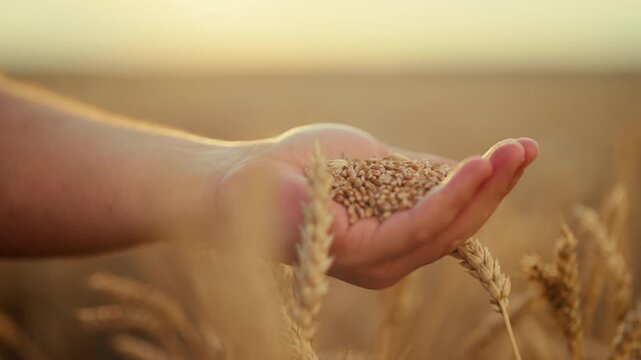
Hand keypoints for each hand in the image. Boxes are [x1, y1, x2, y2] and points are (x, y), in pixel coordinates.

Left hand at [217, 124, 537, 288]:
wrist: (247, 178)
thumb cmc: (305, 169)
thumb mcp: (375, 165)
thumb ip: (416, 174)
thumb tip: (463, 169)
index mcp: (394, 238)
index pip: (453, 218)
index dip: (487, 186)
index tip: (516, 151)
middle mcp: (391, 259)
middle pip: (458, 228)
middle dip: (495, 187)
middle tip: (526, 149)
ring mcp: (377, 261)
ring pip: (444, 230)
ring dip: (482, 190)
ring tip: (511, 155)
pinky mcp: (360, 253)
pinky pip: (415, 226)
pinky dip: (448, 198)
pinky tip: (472, 170)